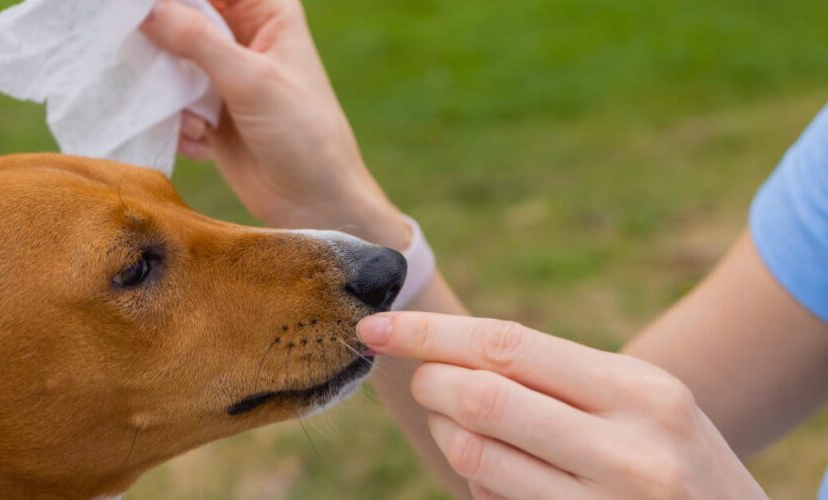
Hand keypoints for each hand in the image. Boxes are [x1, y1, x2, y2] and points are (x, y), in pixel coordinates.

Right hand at [141, 0, 407, 247]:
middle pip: (184, 17)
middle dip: (160, 35)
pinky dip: (175, 117)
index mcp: (266, 13)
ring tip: (181, 106)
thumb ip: (196, 40)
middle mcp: (243, 38)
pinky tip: (200, 138)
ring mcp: (224, 77)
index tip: (140, 10)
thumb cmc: (302, 132)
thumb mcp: (250, 79)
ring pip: (172, 60)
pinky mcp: (209, 113)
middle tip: (141, 52)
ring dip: (164, 82)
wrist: (314, 203)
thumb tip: (146, 10)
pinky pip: (172, 100)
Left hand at [358, 312, 766, 499]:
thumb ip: (561, 378)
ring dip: (445, 436)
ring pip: (473, 457)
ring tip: (459, 427)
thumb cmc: (677, 461)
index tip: (377, 326)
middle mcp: (628, 449)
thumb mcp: (647, 404)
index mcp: (641, 391)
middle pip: (480, 399)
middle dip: (430, 384)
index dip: (430, 333)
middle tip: (422, 381)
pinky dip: (476, 481)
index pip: (508, 344)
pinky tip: (498, 474)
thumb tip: (446, 350)